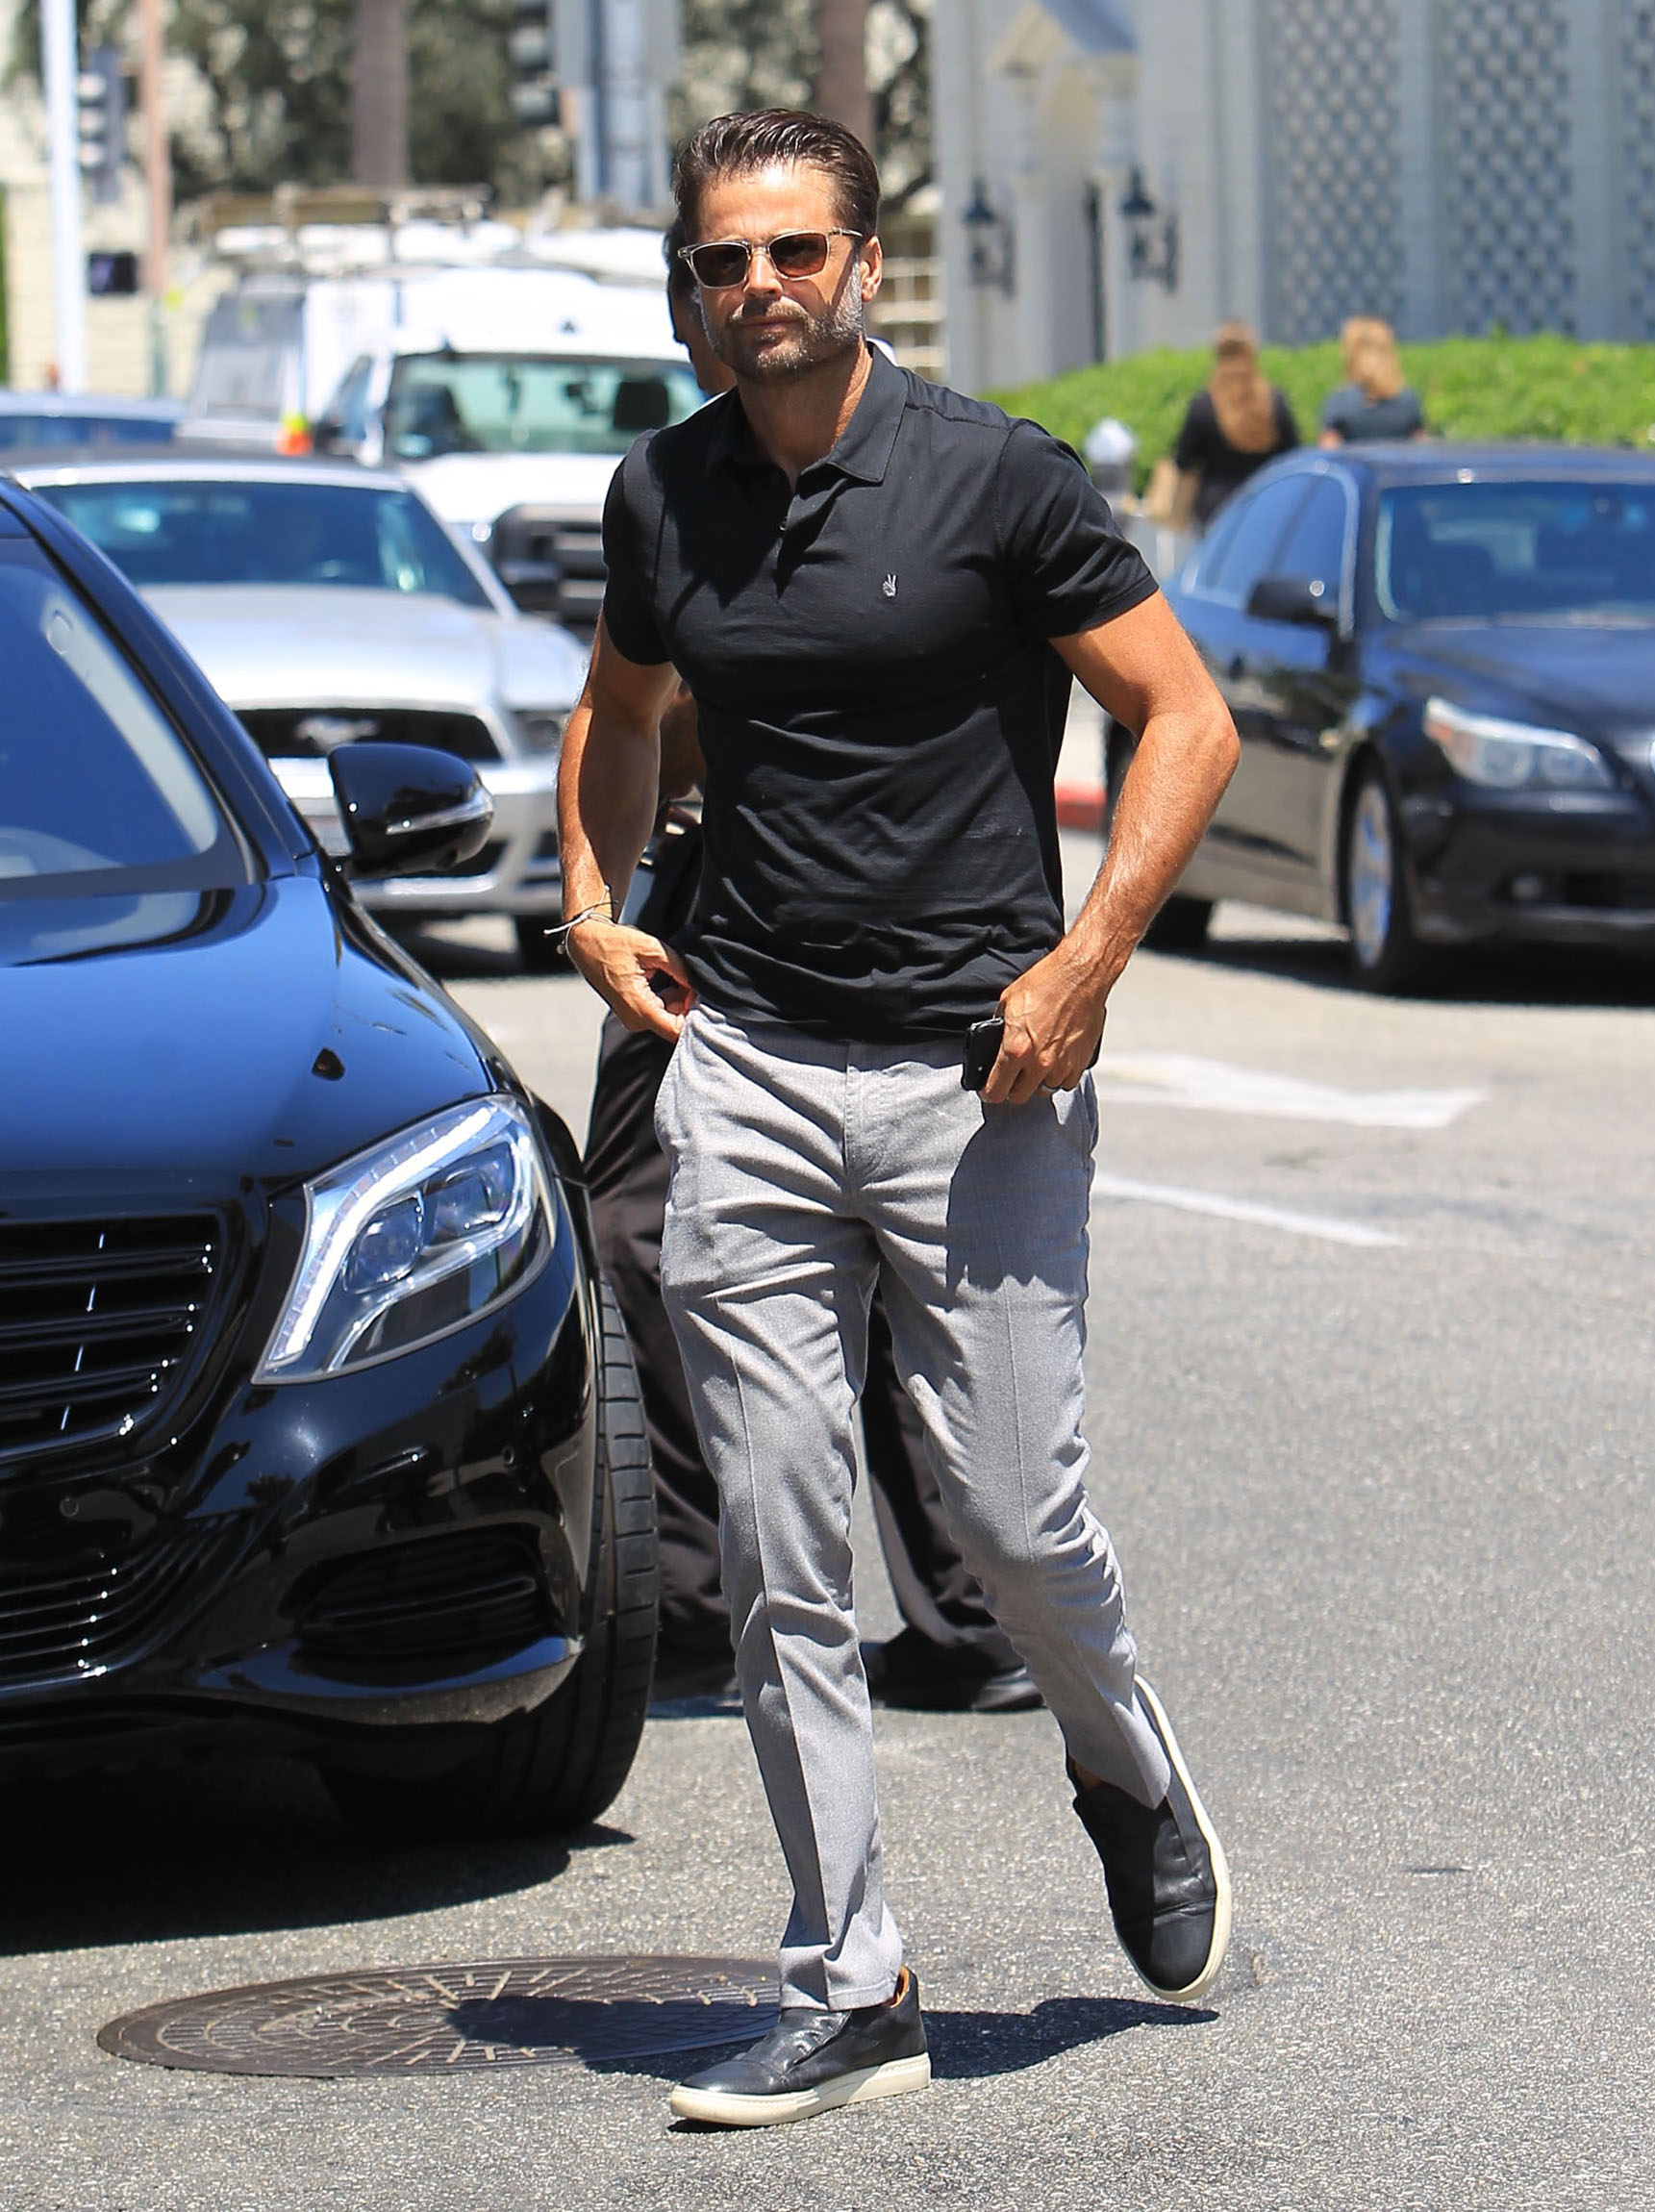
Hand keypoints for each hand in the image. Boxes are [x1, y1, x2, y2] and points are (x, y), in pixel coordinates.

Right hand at [568, 921, 696, 1040]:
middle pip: (675, 1025)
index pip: (677, 1031)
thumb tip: (699, 984)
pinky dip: (670, 999)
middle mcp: (635, 1019)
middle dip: (689, 1006)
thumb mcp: (652, 949)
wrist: (586, 942)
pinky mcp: (633, 1012)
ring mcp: (633, 1018)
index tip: (702, 996)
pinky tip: (670, 981)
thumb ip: (680, 968)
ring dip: (680, 1001)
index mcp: (638, 1008)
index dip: (695, 1015)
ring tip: (680, 978)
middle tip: (693, 982)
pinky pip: (660, 1013)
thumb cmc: (612, 944)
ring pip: (669, 1019)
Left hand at [980, 943, 1105, 1105]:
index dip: (989, 1092)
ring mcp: (1062, 1065)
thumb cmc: (1047, 982)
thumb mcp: (1009, 1002)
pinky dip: (1058, 1076)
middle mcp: (1039, 1063)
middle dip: (1011, 1089)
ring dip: (1037, 1082)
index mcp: (1016, 1049)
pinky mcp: (1081, 1061)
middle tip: (1011, 1076)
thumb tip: (995, 1043)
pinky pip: (1066, 1082)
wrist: (1081, 975)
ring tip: (1035, 1065)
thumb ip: (1000, 1029)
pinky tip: (1055, 1061)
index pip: (996, 1090)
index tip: (989, 1089)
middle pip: (1018, 1097)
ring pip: (1043, 1091)